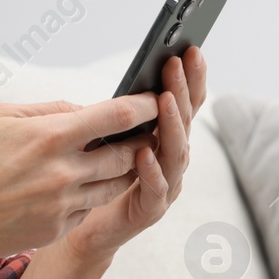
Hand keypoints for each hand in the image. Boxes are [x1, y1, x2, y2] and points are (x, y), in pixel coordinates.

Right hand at [0, 91, 159, 262]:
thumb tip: (87, 110)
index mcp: (50, 136)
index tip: (156, 98)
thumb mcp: (1, 117)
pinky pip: (89, 208)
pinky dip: (91, 194)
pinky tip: (81, 184)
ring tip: (122, 155)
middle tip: (149, 129)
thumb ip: (51, 111)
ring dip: (123, 169)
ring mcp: (62, 205)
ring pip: (114, 184)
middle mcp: (63, 172)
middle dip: (142, 140)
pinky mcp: (55, 229)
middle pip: (127, 153)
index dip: (145, 106)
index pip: (118, 116)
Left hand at [60, 45, 205, 265]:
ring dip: (171, 124)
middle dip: (181, 90)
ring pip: (176, 153)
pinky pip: (156, 189)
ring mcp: (167, 185)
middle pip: (184, 121)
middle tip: (176, 62)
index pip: (184, 104)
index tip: (190, 49)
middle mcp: (173, 159)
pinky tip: (144, 153)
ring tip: (164, 99)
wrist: (87, 229)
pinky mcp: (151, 210)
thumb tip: (127, 78)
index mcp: (166, 139)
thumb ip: (122, 114)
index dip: (190, 78)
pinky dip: (152, 170)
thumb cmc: (97, 176)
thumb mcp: (110, 136)